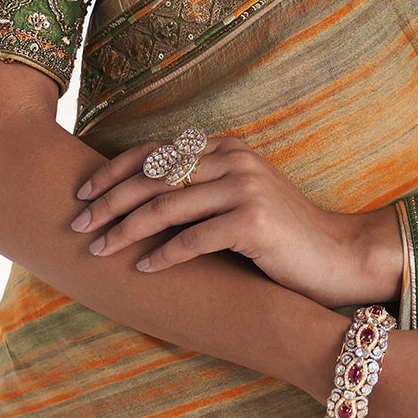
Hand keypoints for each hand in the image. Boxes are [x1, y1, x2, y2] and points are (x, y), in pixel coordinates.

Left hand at [70, 134, 404, 308]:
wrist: (339, 255)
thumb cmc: (283, 235)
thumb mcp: (241, 198)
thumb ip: (202, 188)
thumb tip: (139, 200)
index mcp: (227, 148)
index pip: (157, 152)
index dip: (114, 170)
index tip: (83, 192)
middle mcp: (234, 159)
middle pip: (154, 176)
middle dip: (109, 201)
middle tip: (77, 224)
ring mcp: (245, 187)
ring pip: (167, 205)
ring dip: (126, 230)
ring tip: (99, 250)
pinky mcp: (253, 221)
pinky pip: (194, 238)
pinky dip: (164, 254)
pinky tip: (143, 269)